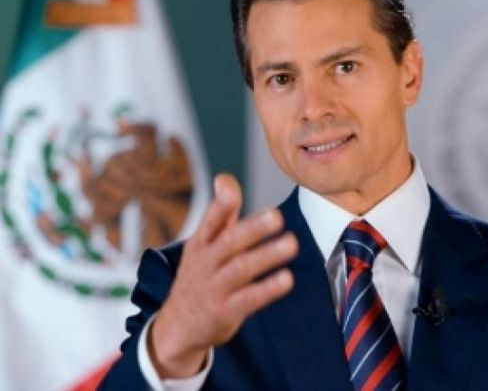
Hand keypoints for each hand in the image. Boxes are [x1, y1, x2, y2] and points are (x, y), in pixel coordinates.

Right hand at [148, 174, 297, 378]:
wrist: (179, 326)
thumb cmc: (200, 275)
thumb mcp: (203, 245)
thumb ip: (221, 213)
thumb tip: (225, 177)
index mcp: (201, 244)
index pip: (209, 221)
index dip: (220, 206)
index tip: (231, 191)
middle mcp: (206, 264)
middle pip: (229, 243)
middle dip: (252, 229)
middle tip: (277, 216)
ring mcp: (215, 289)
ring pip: (241, 270)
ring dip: (267, 256)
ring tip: (292, 243)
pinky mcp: (226, 311)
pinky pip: (248, 299)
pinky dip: (267, 289)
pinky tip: (287, 279)